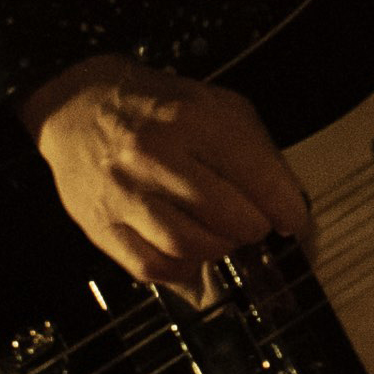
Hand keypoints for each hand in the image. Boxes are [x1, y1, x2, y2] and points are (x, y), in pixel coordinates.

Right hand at [19, 54, 314, 298]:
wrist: (78, 105)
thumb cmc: (158, 107)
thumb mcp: (215, 104)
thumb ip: (254, 148)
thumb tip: (286, 201)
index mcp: (192, 118)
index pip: (257, 176)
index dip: (286, 207)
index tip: (295, 220)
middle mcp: (156, 155)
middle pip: (228, 217)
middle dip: (253, 227)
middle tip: (254, 223)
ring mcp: (125, 193)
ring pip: (191, 247)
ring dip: (219, 248)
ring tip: (222, 234)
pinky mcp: (101, 226)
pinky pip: (152, 268)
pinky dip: (182, 269)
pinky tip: (190, 252)